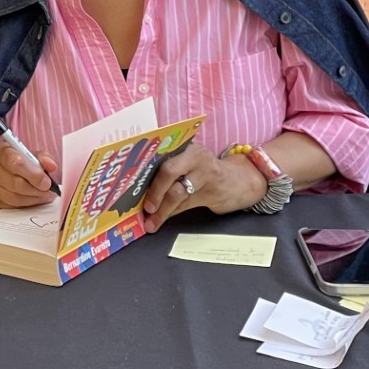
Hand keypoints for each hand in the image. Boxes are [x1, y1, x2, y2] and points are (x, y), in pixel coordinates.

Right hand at [0, 144, 60, 210]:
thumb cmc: (9, 162)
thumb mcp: (24, 153)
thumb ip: (40, 157)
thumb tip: (52, 166)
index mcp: (0, 153)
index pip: (15, 163)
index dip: (34, 174)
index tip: (46, 182)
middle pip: (15, 184)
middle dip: (36, 190)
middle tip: (49, 191)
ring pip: (13, 198)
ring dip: (33, 199)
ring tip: (44, 196)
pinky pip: (10, 207)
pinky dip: (25, 205)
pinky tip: (33, 201)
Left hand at [141, 143, 265, 230]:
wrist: (239, 181)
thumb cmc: (203, 171)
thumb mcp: (188, 162)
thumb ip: (168, 167)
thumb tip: (138, 188)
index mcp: (184, 145)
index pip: (160, 153)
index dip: (144, 167)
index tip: (129, 181)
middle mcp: (195, 156)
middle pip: (169, 172)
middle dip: (154, 192)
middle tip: (145, 208)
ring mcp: (205, 174)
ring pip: (177, 193)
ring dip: (162, 211)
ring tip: (151, 223)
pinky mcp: (212, 192)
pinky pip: (186, 204)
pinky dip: (172, 213)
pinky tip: (162, 220)